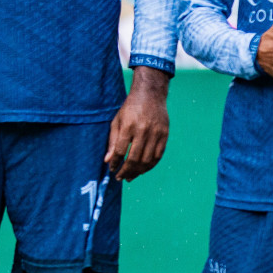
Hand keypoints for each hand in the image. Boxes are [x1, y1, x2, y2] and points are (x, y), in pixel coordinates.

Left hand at [105, 66, 169, 180]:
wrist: (150, 95)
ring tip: (131, 177)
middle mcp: (143, 131)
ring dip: (138, 171)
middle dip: (126, 171)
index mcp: (128, 126)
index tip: (111, 169)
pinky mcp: (165, 135)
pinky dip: (150, 165)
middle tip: (120, 178)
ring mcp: (156, 133)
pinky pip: (158, 155)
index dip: (115, 163)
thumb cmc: (130, 108)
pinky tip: (143, 169)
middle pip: (134, 158)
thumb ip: (112, 141)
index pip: (120, 151)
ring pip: (147, 160)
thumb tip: (107, 160)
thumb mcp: (117, 121)